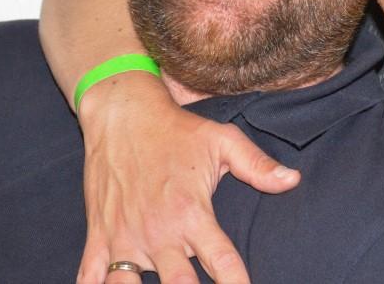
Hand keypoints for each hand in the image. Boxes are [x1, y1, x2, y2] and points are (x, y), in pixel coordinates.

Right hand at [74, 72, 299, 283]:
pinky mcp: (99, 235)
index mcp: (192, 213)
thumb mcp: (222, 140)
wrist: (123, 114)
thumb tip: (293, 180)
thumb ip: (257, 165)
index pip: (222, 263)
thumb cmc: (177, 129)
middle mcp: (159, 232)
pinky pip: (90, 277)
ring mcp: (126, 236)